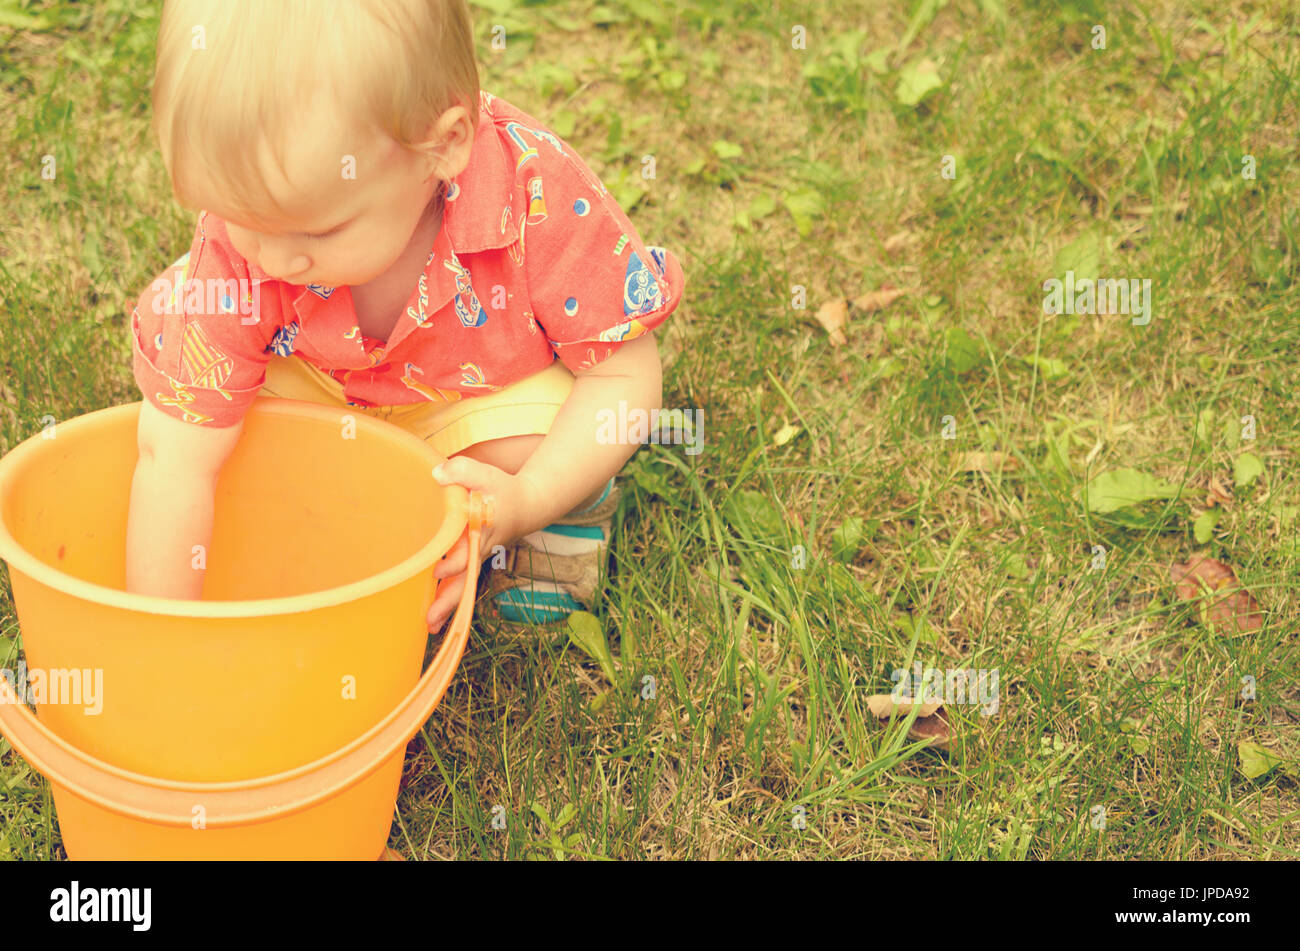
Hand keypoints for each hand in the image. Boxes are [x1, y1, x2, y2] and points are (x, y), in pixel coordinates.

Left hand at [426, 457, 537, 634]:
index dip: (455, 562)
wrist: (527, 505)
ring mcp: (477, 559)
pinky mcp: (473, 562)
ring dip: (448, 607)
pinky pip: (461, 584)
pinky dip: (448, 599)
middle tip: (430, 619)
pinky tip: (433, 616)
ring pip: (463, 587)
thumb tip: (437, 474)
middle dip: (449, 600)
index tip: (438, 572)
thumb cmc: (503, 489)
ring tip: (429, 627)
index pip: (469, 550)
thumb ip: (462, 470)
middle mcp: (479, 550)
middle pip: (465, 579)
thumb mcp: (486, 473)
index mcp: (482, 530)